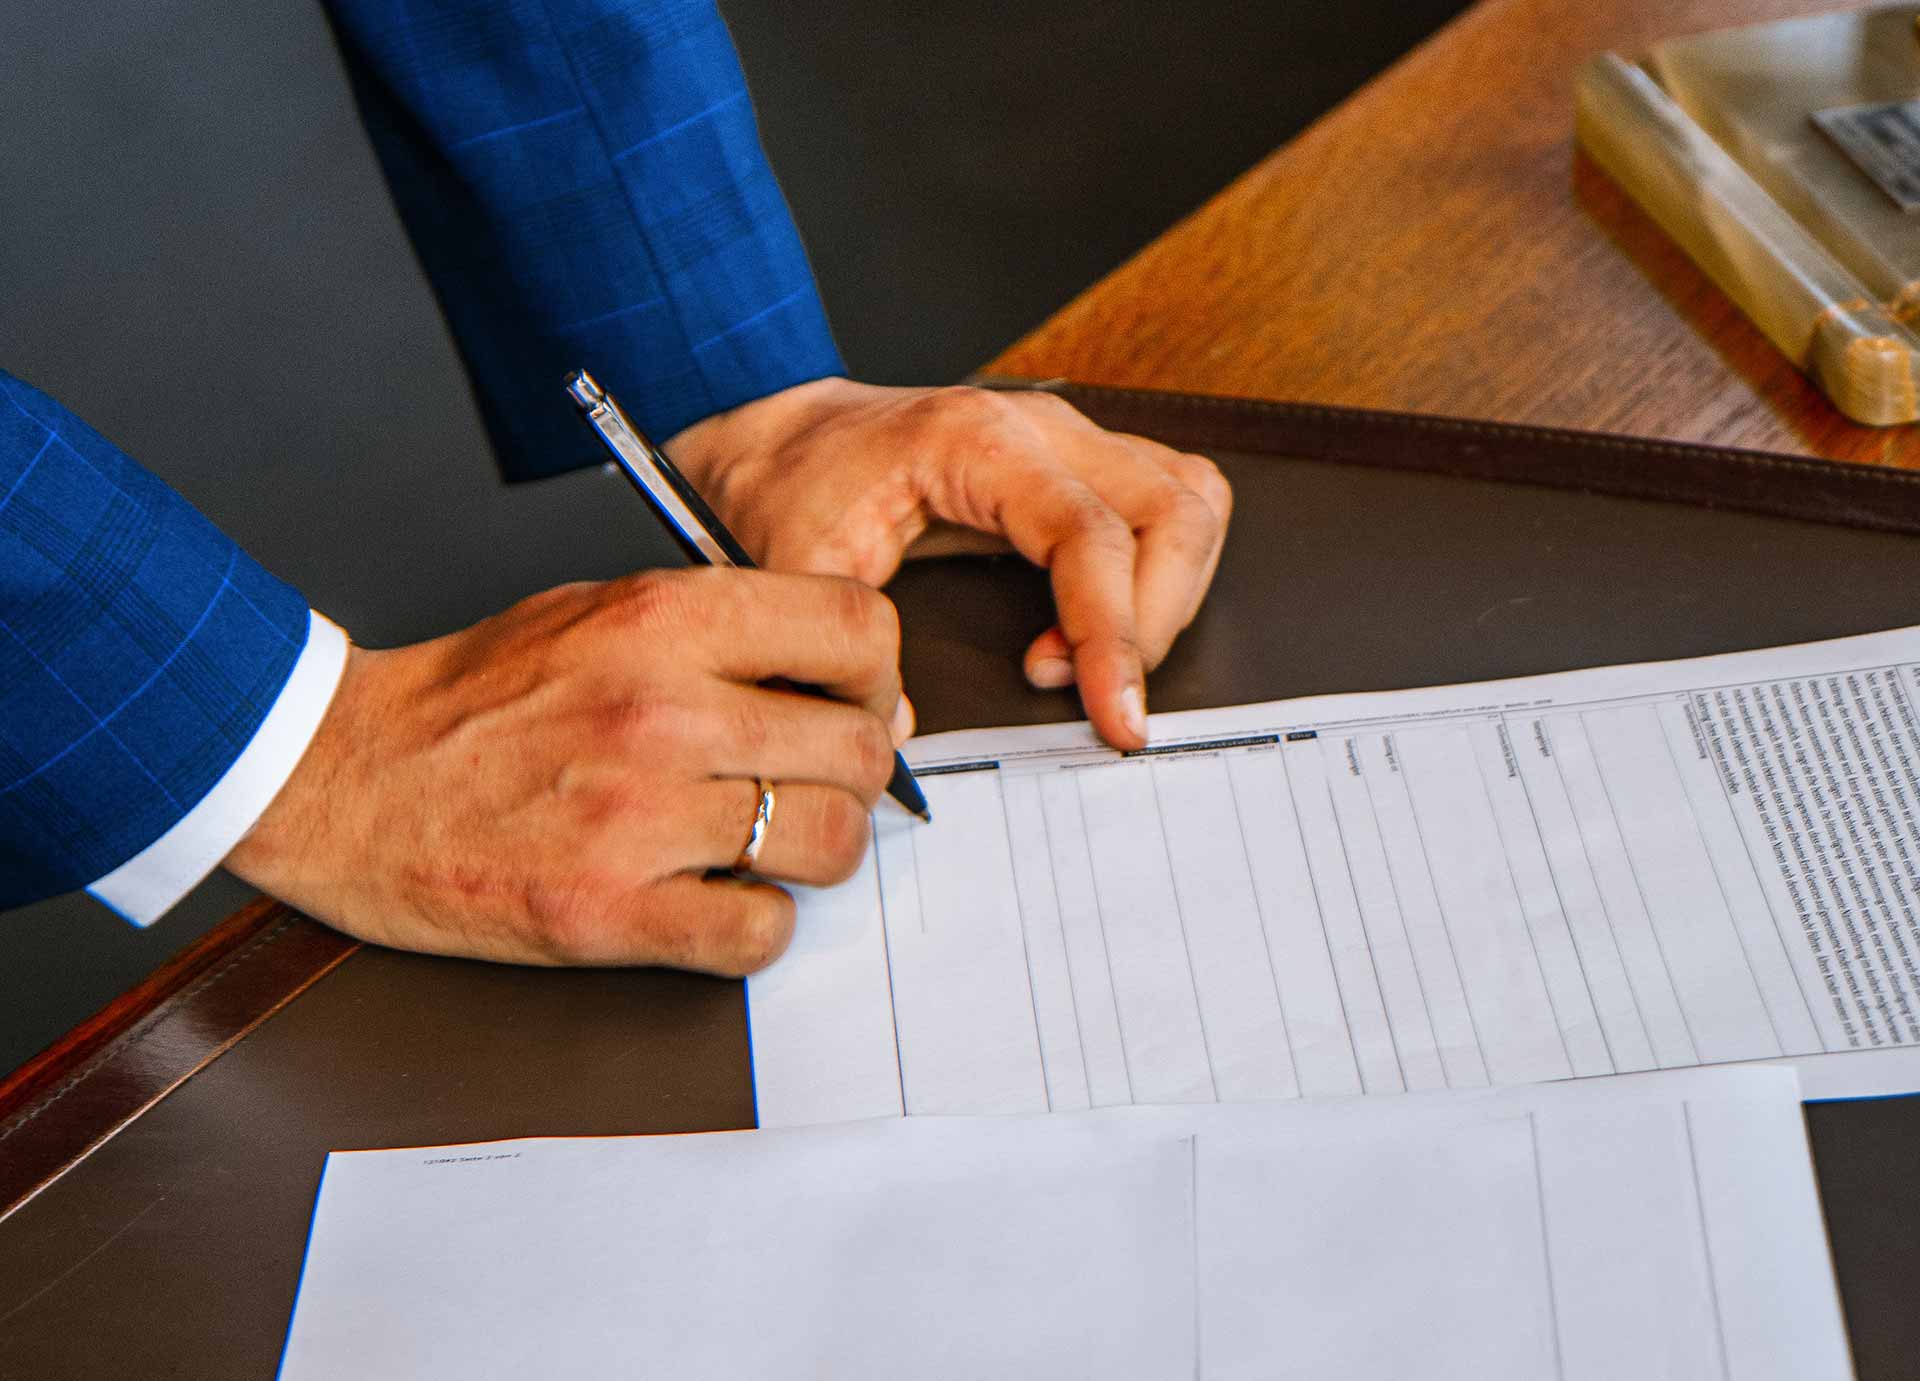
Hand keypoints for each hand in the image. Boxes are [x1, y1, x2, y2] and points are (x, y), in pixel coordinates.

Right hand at [226, 569, 908, 973]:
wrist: (338, 776)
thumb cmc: (473, 697)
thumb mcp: (600, 610)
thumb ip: (725, 635)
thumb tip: (858, 690)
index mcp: (662, 620)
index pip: (856, 629)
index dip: (877, 674)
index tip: (855, 702)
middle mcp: (661, 712)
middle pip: (858, 748)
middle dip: (854, 772)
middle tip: (812, 783)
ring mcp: (636, 818)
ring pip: (828, 844)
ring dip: (816, 851)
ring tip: (765, 843)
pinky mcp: (606, 913)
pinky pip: (759, 933)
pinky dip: (757, 924)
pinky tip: (718, 899)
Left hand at [666, 380, 1230, 749]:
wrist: (779, 439)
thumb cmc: (789, 487)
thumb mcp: (795, 568)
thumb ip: (842, 648)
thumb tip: (902, 730)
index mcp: (977, 442)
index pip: (1091, 533)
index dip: (1115, 634)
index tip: (1116, 716)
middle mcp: (1041, 426)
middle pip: (1173, 510)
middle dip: (1154, 622)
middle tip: (1098, 699)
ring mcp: (1069, 438)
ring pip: (1190, 499)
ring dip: (1169, 595)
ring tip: (1091, 664)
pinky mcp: (1077, 462)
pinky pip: (1169, 501)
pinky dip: (1160, 574)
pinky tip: (1091, 630)